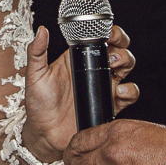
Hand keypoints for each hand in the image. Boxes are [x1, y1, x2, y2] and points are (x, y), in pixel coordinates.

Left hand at [22, 25, 137, 159]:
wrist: (45, 133)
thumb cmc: (38, 103)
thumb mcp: (35, 75)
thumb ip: (37, 52)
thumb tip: (42, 30)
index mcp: (78, 59)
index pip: (99, 38)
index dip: (109, 31)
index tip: (108, 32)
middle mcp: (94, 70)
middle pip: (118, 50)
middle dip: (121, 46)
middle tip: (111, 51)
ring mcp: (103, 87)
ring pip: (126, 68)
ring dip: (126, 62)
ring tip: (114, 66)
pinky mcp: (110, 105)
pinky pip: (129, 95)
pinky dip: (130, 91)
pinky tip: (119, 91)